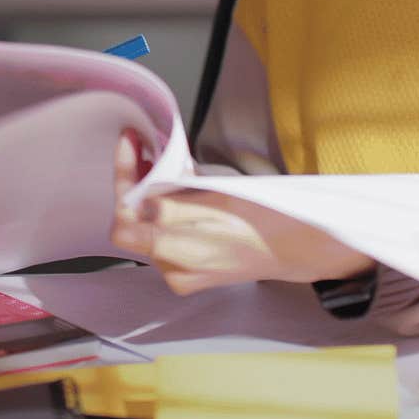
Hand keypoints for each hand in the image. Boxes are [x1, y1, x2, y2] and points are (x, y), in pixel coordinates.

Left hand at [107, 130, 372, 294]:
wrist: (296, 250)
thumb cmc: (266, 221)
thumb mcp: (221, 199)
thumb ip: (174, 202)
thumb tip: (140, 194)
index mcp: (181, 253)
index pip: (124, 223)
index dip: (122, 180)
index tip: (130, 144)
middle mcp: (173, 270)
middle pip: (134, 224)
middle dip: (135, 182)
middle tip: (142, 146)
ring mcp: (180, 274)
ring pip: (148, 229)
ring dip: (148, 194)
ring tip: (158, 161)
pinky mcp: (188, 272)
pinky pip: (164, 238)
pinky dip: (163, 210)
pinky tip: (175, 188)